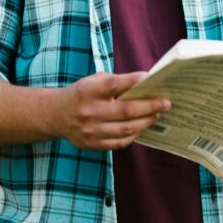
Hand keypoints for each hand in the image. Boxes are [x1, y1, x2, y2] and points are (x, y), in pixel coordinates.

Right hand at [53, 72, 170, 150]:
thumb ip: (116, 82)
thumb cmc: (82, 94)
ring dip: (146, 122)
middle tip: (166, 103)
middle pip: (126, 111)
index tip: (150, 77)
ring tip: (157, 114)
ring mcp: (91, 131)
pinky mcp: (93, 145)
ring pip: (127, 129)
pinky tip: (142, 126)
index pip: (113, 85)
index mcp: (88, 91)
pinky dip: (135, 134)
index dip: (132, 81)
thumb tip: (145, 84)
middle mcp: (89, 112)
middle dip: (150, 106)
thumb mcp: (93, 81)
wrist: (55, 115)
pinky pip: (120, 142)